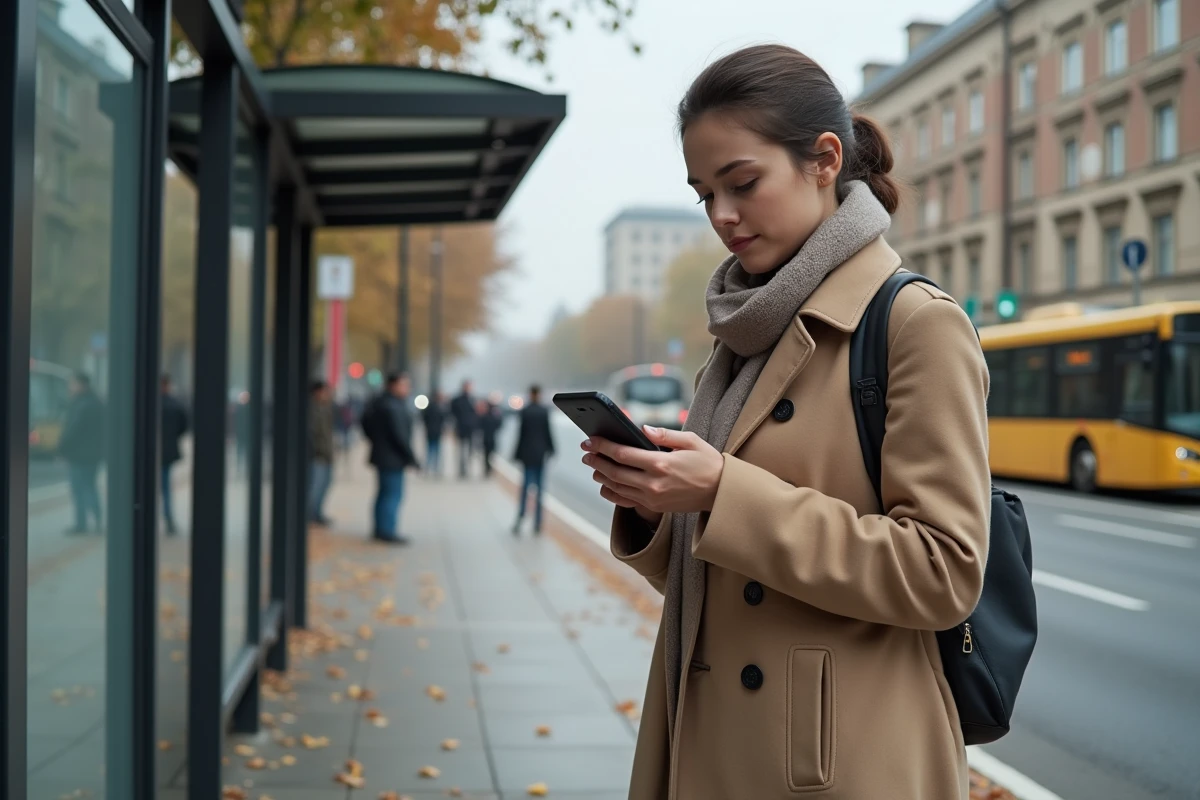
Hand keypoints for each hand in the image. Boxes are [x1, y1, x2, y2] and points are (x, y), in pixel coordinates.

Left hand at [582, 427, 723, 515]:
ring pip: (617, 488)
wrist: (722, 492)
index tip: (590, 440)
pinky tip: (604, 486)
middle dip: (597, 460)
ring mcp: (653, 498)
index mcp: (661, 464)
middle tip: (586, 451)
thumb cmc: (708, 462)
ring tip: (593, 465)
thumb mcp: (690, 440)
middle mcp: (653, 483)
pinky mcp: (655, 507)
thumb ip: (664, 434)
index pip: (622, 454)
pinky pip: (626, 502)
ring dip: (601, 476)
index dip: (603, 446)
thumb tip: (642, 429)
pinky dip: (612, 494)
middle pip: (615, 472)